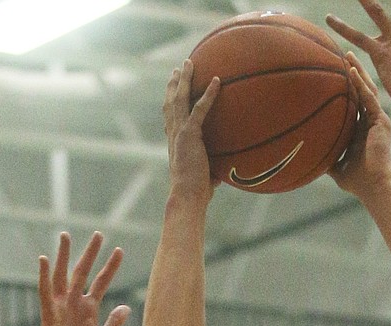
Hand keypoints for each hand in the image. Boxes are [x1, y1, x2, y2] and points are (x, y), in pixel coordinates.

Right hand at [36, 232, 130, 325]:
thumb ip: (114, 323)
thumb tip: (126, 307)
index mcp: (89, 308)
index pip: (101, 281)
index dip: (110, 267)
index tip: (120, 250)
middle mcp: (75, 302)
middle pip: (83, 271)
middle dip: (91, 253)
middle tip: (98, 234)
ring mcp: (61, 305)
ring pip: (63, 274)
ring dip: (64, 255)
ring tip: (66, 235)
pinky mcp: (49, 312)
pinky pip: (45, 290)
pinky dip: (44, 275)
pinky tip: (43, 259)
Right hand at [164, 60, 219, 203]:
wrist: (187, 197)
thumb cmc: (196, 194)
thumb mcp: (203, 180)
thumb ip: (210, 173)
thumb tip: (221, 177)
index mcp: (174, 144)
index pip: (170, 119)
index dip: (169, 103)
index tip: (171, 91)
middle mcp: (173, 134)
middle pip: (170, 103)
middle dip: (173, 84)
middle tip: (177, 69)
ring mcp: (180, 132)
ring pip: (179, 99)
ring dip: (184, 79)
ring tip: (188, 63)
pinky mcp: (190, 134)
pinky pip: (200, 108)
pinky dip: (209, 94)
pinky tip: (217, 81)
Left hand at [330, 58, 390, 198]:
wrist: (374, 187)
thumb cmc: (358, 182)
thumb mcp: (336, 167)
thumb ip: (325, 159)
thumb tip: (306, 159)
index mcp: (362, 129)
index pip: (354, 103)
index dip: (347, 88)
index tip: (335, 73)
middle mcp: (371, 122)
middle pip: (362, 91)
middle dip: (354, 72)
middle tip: (343, 56)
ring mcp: (377, 120)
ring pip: (367, 89)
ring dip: (358, 72)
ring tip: (349, 55)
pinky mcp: (381, 121)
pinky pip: (370, 98)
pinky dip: (361, 85)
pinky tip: (353, 72)